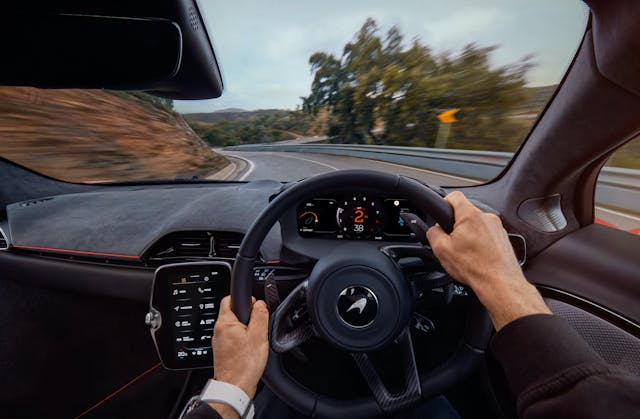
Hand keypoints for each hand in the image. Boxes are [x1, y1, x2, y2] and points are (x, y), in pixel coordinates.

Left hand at [212, 296, 268, 398]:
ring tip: (254, 340)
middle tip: (257, 327)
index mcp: (225, 323)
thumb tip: (260, 303)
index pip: (229, 298)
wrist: (235, 388)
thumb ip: (260, 315)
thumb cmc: (244, 365)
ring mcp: (219, 341)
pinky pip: (233, 338)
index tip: (254, 308)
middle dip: (247, 316)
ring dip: (245, 329)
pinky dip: (242, 340)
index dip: (245, 300)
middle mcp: (218, 330)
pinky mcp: (222, 351)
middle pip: (233, 312)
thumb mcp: (259, 335)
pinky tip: (249, 350)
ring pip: (234, 326)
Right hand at [427, 191, 549, 329]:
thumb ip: (433, 233)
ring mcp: (497, 228)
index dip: (443, 203)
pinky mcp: (503, 238)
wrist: (500, 283)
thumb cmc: (475, 268)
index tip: (440, 214)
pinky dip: (480, 243)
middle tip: (451, 241)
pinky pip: (487, 235)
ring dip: (469, 235)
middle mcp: (487, 217)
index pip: (454, 196)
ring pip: (476, 225)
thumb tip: (433, 229)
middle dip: (455, 225)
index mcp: (470, 215)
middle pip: (465, 212)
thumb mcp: (441, 250)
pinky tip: (476, 258)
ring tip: (465, 253)